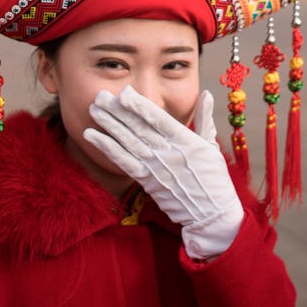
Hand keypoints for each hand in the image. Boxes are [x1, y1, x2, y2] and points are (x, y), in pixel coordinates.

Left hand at [84, 86, 243, 259]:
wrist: (211, 214)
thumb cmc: (213, 178)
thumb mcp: (211, 145)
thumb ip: (205, 118)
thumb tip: (206, 93)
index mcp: (186, 141)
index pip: (158, 119)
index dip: (140, 106)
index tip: (124, 92)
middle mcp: (168, 153)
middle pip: (138, 128)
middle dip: (118, 110)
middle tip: (99, 95)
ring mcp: (155, 168)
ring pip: (128, 142)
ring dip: (109, 125)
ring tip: (93, 110)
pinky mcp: (146, 181)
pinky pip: (123, 162)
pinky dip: (107, 148)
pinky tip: (93, 136)